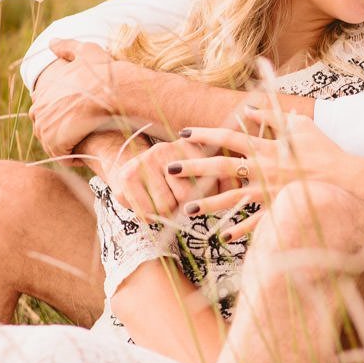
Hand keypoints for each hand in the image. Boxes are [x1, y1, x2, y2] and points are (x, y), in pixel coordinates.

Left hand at [29, 39, 128, 156]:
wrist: (116, 93)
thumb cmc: (106, 73)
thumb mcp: (87, 52)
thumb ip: (68, 47)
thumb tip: (51, 42)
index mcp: (44, 90)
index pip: (41, 108)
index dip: (58, 114)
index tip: (76, 118)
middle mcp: (40, 107)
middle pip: (43, 127)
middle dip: (58, 132)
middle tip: (80, 134)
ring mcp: (46, 125)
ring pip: (51, 142)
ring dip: (65, 146)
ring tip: (84, 145)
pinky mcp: (56, 141)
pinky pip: (61, 154)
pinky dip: (72, 157)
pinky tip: (86, 154)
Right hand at [106, 139, 220, 219]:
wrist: (129, 165)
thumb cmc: (172, 175)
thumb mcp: (198, 169)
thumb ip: (223, 178)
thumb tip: (237, 186)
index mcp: (186, 146)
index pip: (209, 179)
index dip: (210, 196)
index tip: (208, 198)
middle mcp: (163, 150)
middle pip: (186, 196)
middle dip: (186, 207)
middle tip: (181, 203)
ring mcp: (142, 164)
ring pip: (165, 208)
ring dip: (167, 213)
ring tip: (164, 202)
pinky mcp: (126, 179)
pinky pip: (146, 214)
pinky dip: (150, 217)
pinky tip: (149, 204)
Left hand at [169, 107, 363, 240]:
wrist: (346, 180)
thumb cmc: (324, 151)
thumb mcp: (300, 126)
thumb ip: (273, 116)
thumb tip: (249, 109)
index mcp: (267, 147)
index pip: (230, 137)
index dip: (206, 134)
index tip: (185, 134)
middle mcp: (264, 168)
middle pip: (222, 166)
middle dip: (194, 167)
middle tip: (170, 168)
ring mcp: (270, 191)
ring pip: (233, 198)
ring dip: (209, 204)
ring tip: (187, 210)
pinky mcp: (279, 209)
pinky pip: (257, 224)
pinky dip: (241, 231)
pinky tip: (224, 237)